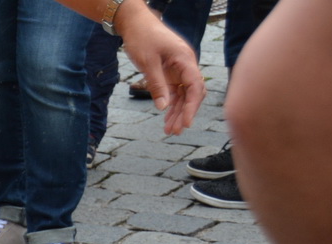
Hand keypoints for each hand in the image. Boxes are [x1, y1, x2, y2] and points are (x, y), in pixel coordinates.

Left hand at [115, 0, 204, 134]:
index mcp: (185, 59)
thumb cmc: (143, 38)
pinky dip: (171, 105)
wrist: (136, 24)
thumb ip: (156, 84)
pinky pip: (175, 92)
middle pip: (192, 93)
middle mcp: (186, 65)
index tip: (186, 122)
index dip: (192, 106)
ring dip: (178, 112)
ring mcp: (179, 70)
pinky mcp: (171, 73)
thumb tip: (163, 107)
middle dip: (185, 112)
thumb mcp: (147, 63)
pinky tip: (167, 118)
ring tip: (169, 130)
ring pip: (184, 95)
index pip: (195, 86)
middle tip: (175, 131)